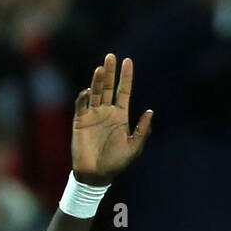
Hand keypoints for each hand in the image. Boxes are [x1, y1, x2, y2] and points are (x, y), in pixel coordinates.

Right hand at [72, 54, 152, 184]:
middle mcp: (106, 112)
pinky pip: (81, 104)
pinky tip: (89, 91)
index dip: (126, 77)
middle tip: (111, 56)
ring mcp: (93, 114)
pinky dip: (84, 97)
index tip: (128, 61)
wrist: (96, 174)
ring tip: (101, 69)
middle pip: (108, 87)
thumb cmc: (116, 163)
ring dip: (98, 81)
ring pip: (96, 92)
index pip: (123, 91)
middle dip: (110, 72)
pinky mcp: (80, 120)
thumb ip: (142, 130)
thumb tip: (150, 111)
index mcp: (120, 116)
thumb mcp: (134, 147)